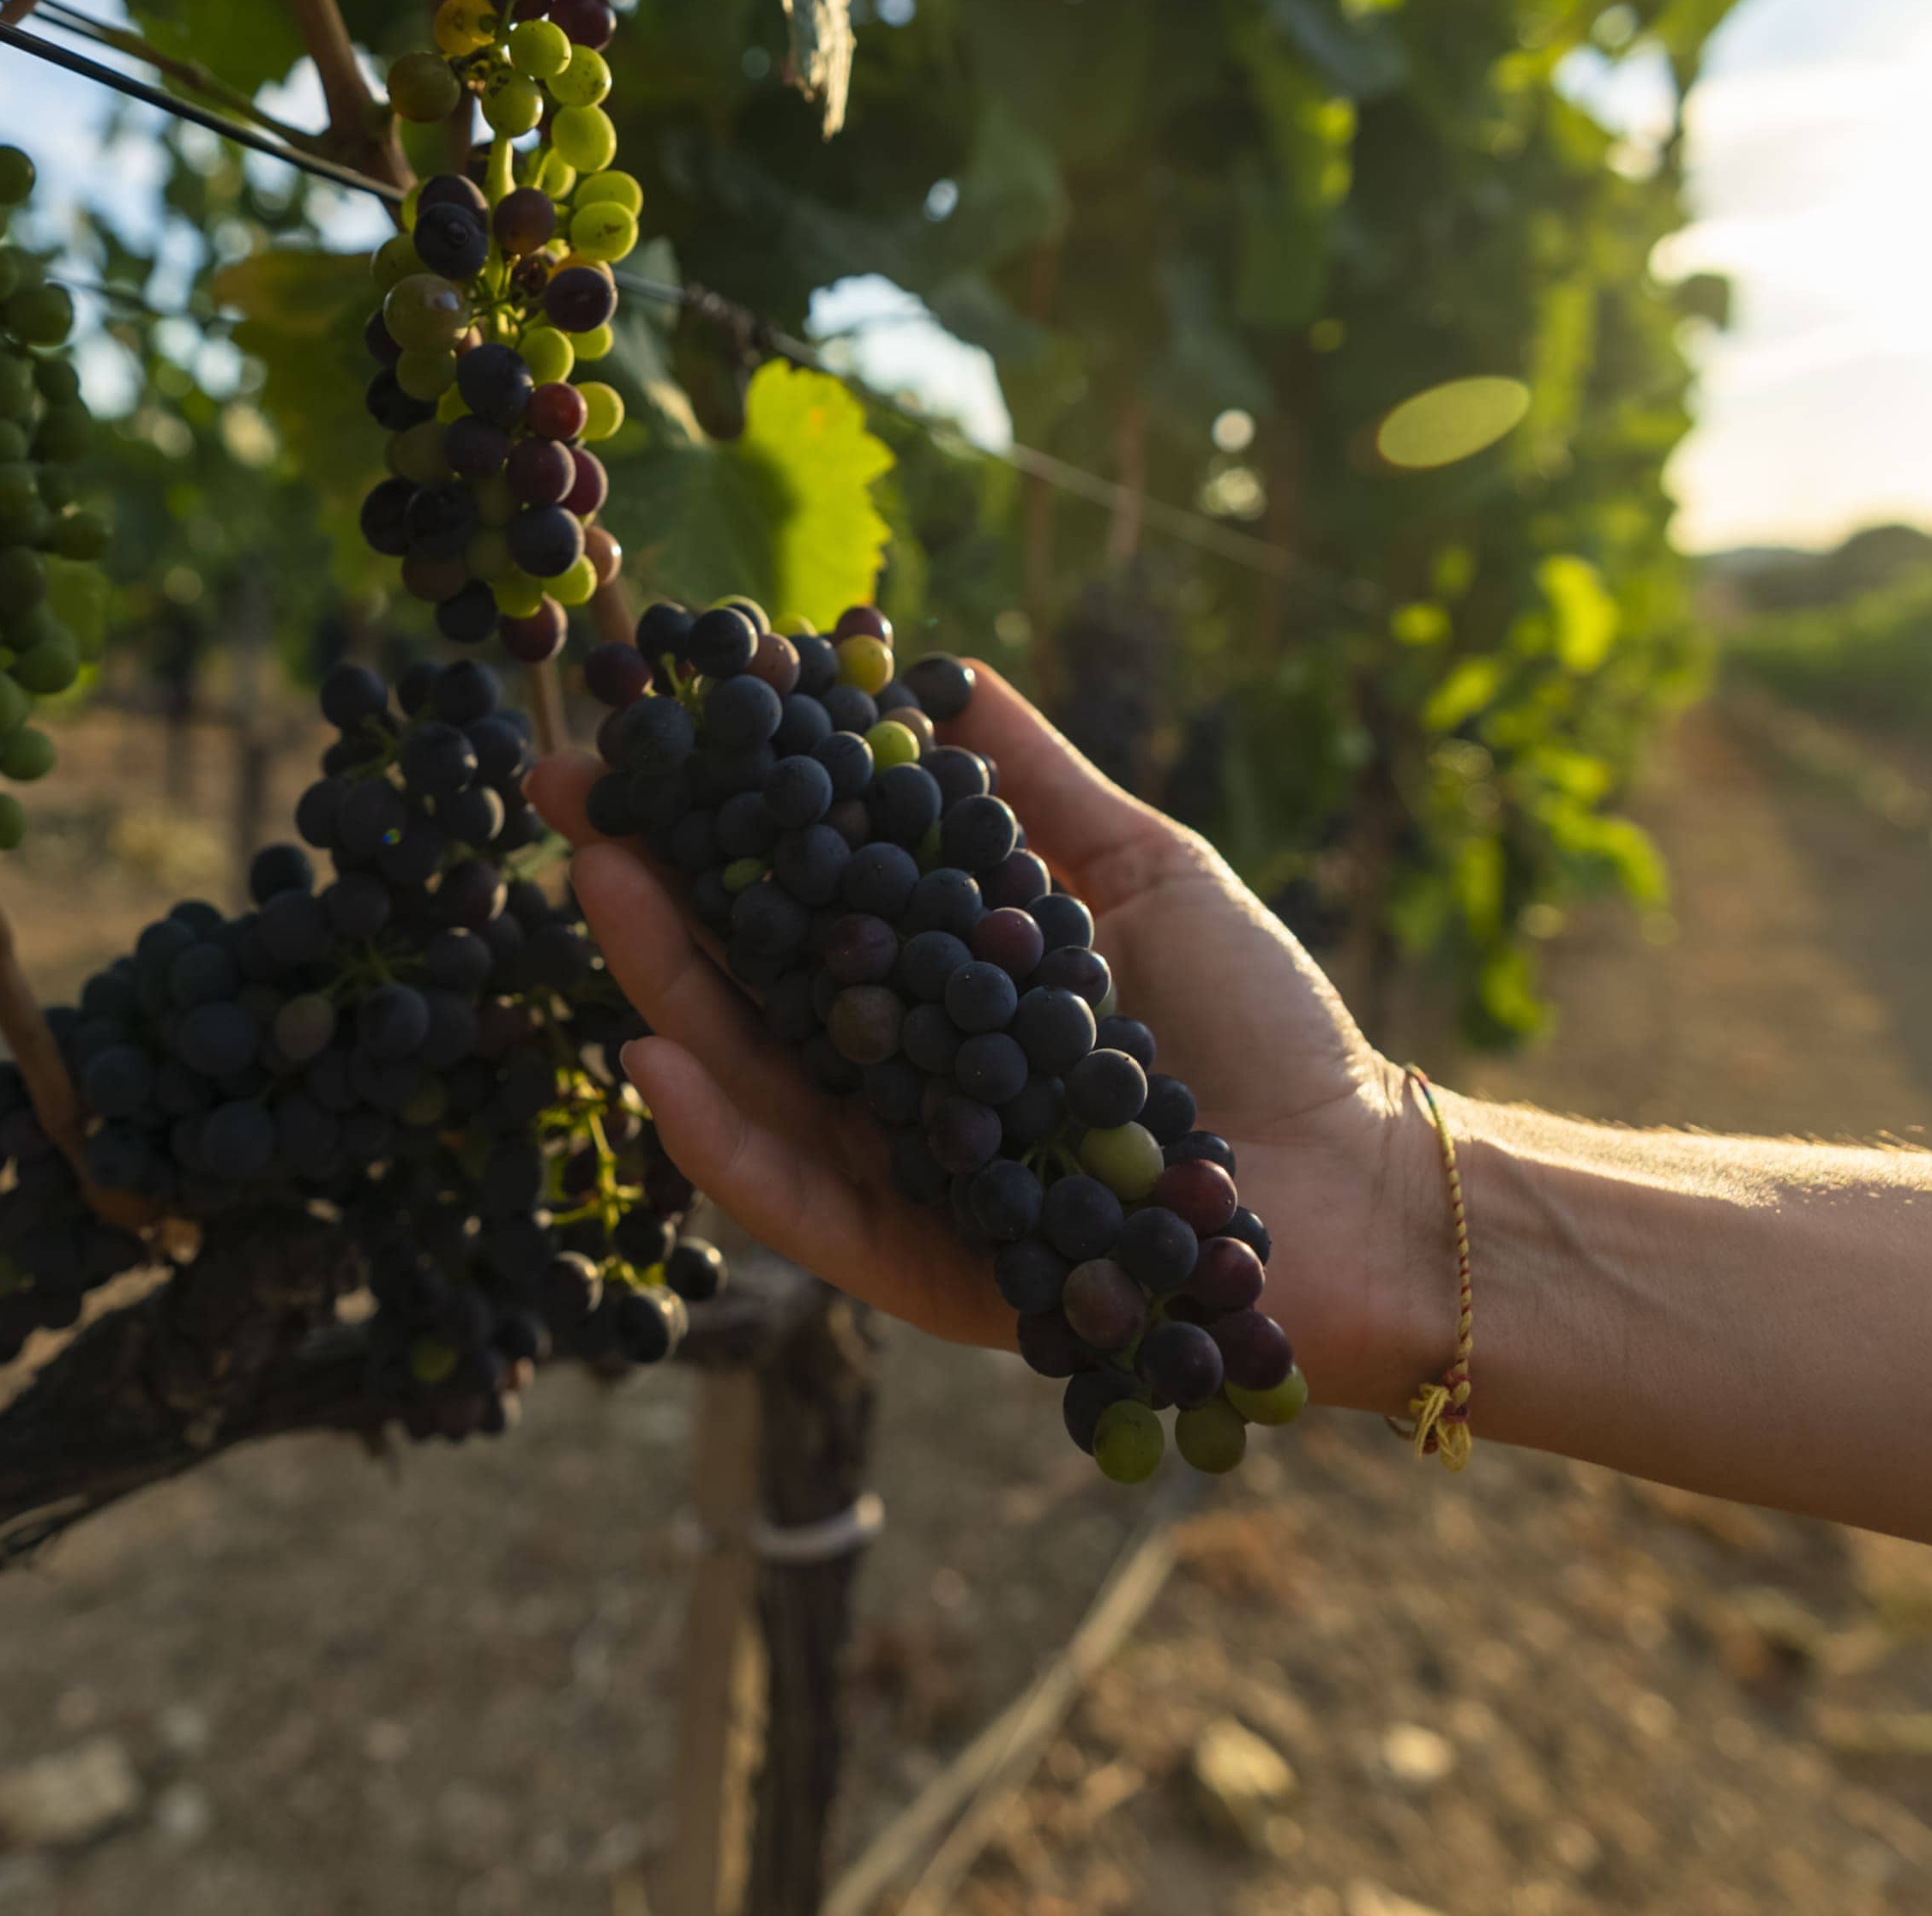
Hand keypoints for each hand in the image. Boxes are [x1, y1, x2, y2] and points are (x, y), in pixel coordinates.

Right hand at [526, 662, 1458, 1413]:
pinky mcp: (923, 1268)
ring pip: (752, 1085)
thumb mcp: (1136, 866)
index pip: (796, 901)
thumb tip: (934, 664)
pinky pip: (801, 1208)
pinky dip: (724, 1142)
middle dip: (652, 895)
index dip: (713, 824)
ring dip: (664, 989)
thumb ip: (1028, 784)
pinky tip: (657, 1061)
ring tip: (600, 891)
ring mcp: (901, 1178)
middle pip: (746, 987)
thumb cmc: (1260, 1025)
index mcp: (933, 993)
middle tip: (574, 801)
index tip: (642, 738)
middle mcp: (897, 1085)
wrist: (1357, 1181)